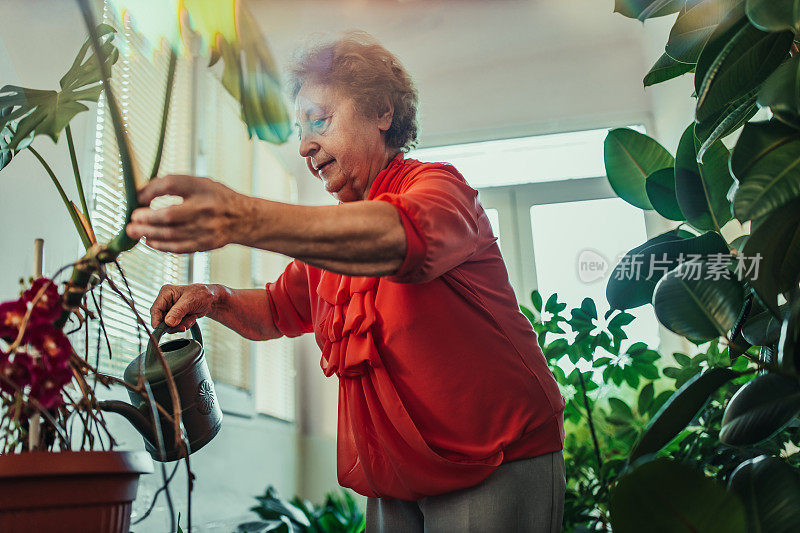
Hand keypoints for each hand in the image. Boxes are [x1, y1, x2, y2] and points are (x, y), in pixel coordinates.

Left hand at [126, 174, 249, 252]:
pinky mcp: (206, 244)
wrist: (244, 218)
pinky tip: (150, 242)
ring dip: (149, 233)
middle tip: (132, 219)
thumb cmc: (217, 198)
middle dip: (146, 218)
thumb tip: (142, 194)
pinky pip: (179, 247)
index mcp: (203, 187)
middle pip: (169, 215)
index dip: (152, 190)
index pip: (172, 184)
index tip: (139, 197)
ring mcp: (207, 228)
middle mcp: (206, 208)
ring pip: (172, 234)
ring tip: (134, 231)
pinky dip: (162, 245)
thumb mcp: (199, 183)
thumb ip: (174, 186)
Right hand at [150, 283, 217, 331]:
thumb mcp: (190, 301)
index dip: (156, 321)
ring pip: (168, 325)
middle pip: (161, 319)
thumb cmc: (202, 294)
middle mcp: (166, 301)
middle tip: (184, 325)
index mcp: (166, 293)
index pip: (155, 309)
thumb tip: (168, 322)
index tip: (162, 330)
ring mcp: (170, 309)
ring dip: (181, 324)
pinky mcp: (175, 316)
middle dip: (174, 324)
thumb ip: (178, 312)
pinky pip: (175, 326)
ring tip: (191, 317)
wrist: (211, 299)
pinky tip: (191, 318)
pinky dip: (184, 325)